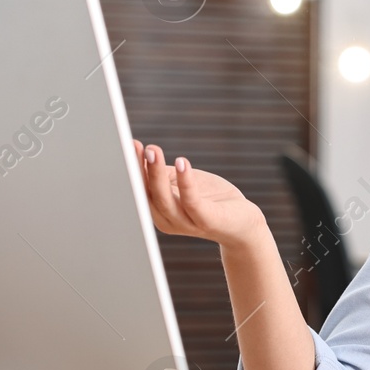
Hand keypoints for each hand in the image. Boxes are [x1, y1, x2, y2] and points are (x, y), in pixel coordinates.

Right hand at [132, 139, 266, 248]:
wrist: (242, 223)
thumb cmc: (210, 200)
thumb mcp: (183, 183)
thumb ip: (164, 173)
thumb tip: (145, 153)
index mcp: (158, 210)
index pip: (140, 189)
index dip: (132, 169)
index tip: (126, 146)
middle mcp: (167, 219)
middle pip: (146, 194)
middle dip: (138, 169)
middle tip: (134, 146)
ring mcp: (186, 223)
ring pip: (164, 199)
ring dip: (156, 174)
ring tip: (153, 151)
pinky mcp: (206, 221)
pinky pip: (192, 202)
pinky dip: (185, 183)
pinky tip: (182, 162)